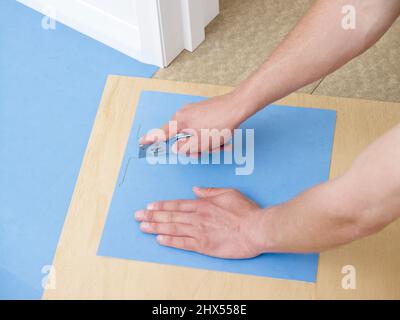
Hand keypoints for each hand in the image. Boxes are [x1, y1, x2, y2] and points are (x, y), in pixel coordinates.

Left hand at [134, 187, 265, 258]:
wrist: (255, 229)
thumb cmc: (245, 211)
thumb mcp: (228, 192)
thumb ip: (210, 191)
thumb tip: (196, 189)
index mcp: (202, 204)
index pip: (176, 204)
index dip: (161, 205)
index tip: (149, 206)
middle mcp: (196, 217)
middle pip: (169, 216)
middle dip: (151, 216)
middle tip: (137, 216)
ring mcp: (198, 231)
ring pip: (172, 228)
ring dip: (155, 227)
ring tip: (142, 227)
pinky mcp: (203, 246)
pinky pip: (182, 243)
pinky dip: (169, 241)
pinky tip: (159, 239)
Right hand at [139, 93, 244, 155]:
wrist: (236, 107)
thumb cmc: (219, 124)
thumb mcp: (200, 143)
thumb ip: (184, 148)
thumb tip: (176, 148)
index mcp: (179, 122)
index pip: (162, 133)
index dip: (151, 140)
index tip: (142, 142)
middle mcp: (183, 114)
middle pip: (182, 137)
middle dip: (194, 147)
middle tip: (206, 150)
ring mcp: (193, 111)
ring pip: (193, 134)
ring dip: (204, 142)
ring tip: (218, 143)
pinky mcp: (202, 111)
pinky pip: (200, 128)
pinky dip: (208, 135)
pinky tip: (220, 137)